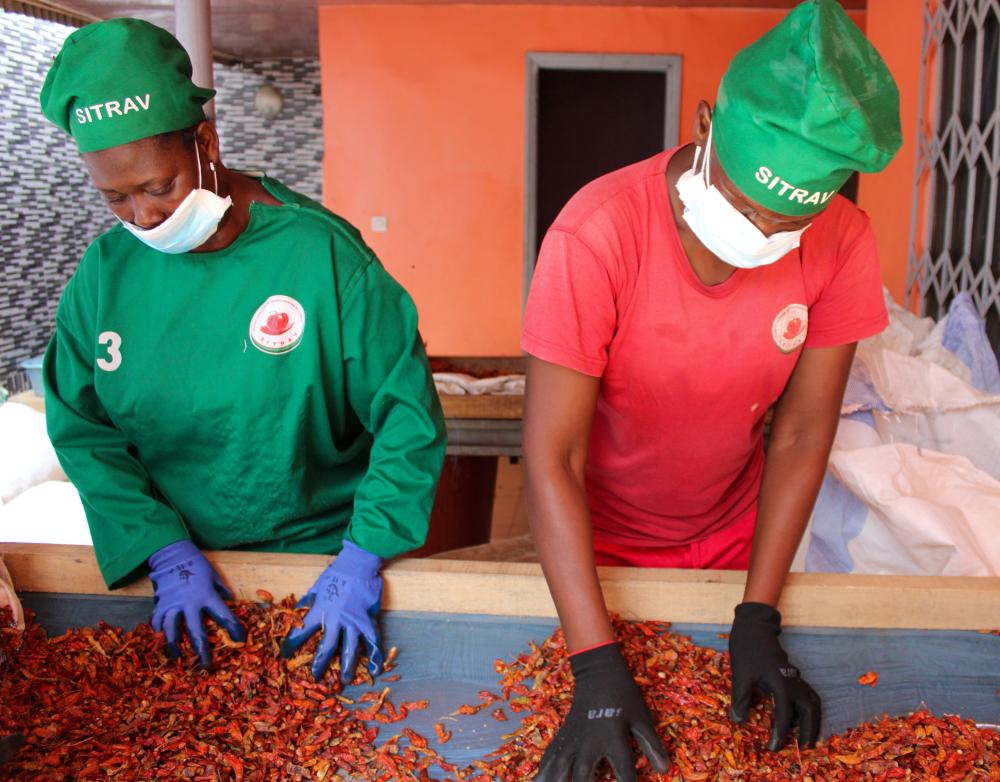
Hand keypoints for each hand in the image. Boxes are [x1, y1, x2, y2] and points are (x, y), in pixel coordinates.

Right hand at [148, 540, 245, 666]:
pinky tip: (161, 641)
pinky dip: (159, 632)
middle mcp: (189, 603)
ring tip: (178, 659)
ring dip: (175, 647)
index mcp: (207, 596)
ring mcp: (172, 605)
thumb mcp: (214, 576)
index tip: (240, 640)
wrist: (173, 554)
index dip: (233, 629)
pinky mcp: (160, 604)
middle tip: (205, 665)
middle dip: (201, 650)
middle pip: (195, 632)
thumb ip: (221, 591)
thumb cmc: (197, 565)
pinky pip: (158, 622)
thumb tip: (229, 600)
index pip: (223, 616)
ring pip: (172, 631)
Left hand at [279, 541, 382, 683]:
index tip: (284, 655)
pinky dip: (374, 657)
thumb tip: (295, 612)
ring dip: (347, 666)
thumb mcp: (316, 587)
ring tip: (344, 680)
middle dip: (320, 663)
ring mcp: (353, 622)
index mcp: (319, 612)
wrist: (358, 565)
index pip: (301, 632)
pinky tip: (374, 670)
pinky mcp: (368, 620)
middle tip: (316, 676)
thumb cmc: (335, 574)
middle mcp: (336, 620)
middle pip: (327, 647)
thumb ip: (307, 603)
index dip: (291, 645)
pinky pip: (372, 642)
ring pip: (350, 649)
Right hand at [534, 643, 669, 781]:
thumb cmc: (623, 696)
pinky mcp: (564, 735)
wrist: (598, 672)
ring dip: (555, 780)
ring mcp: (573, 740)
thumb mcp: (642, 718)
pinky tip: (538, 779)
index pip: (624, 774)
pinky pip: (551, 755)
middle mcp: (589, 743)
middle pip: (582, 777)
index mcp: (613, 739)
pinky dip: (544, 769)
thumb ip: (651, 745)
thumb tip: (665, 770)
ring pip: (559, 768)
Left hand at [729, 602, 820, 750]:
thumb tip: (739, 721)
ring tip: (806, 737)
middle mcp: (792, 681)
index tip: (774, 748)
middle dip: (809, 730)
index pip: (784, 714)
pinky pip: (807, 695)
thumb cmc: (746, 649)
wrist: (754, 626)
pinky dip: (807, 709)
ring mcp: (794, 677)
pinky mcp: (793, 675)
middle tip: (804, 747)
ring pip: (812, 702)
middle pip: (810, 710)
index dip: (780, 733)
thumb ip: (741, 698)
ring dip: (812, 720)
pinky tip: (798, 717)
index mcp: (780, 683)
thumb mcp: (740, 674)